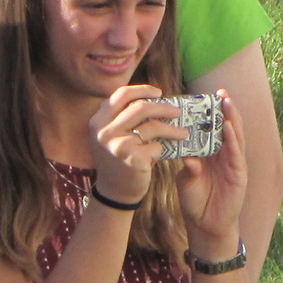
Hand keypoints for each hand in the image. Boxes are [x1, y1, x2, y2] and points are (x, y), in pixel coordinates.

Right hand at [88, 85, 181, 206]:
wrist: (114, 191)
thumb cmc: (119, 159)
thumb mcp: (113, 135)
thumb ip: (125, 118)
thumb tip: (158, 99)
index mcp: (98, 120)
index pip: (121, 94)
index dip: (142, 90)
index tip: (159, 92)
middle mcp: (103, 131)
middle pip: (141, 107)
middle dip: (164, 108)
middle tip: (178, 112)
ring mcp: (116, 144)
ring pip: (153, 126)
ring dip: (173, 130)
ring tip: (184, 133)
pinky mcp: (130, 158)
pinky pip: (156, 146)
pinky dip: (163, 149)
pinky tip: (163, 154)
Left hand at [176, 91, 248, 260]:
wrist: (205, 225)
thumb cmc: (195, 202)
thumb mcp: (186, 180)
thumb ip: (187, 166)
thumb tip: (185, 154)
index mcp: (211, 155)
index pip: (212, 130)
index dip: (211, 115)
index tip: (206, 97)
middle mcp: (224, 157)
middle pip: (227, 129)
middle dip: (225, 111)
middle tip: (220, 93)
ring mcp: (233, 164)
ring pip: (234, 137)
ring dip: (232, 120)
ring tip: (227, 103)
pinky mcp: (239, 174)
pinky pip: (236, 153)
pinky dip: (233, 139)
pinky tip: (229, 127)